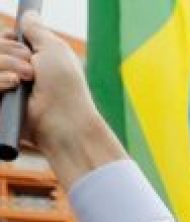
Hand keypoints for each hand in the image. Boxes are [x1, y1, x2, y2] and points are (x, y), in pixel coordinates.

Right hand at [0, 13, 125, 188]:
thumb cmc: (65, 86)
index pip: (4, 40)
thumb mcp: (53, 49)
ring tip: (24, 80)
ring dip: (5, 64)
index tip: (20, 41)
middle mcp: (14, 73)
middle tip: (30, 68)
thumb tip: (29, 13)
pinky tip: (12, 85)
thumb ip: (36, 30)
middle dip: (10, 52)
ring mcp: (5, 88)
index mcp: (29, 60)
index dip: (9, 39)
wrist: (63, 120)